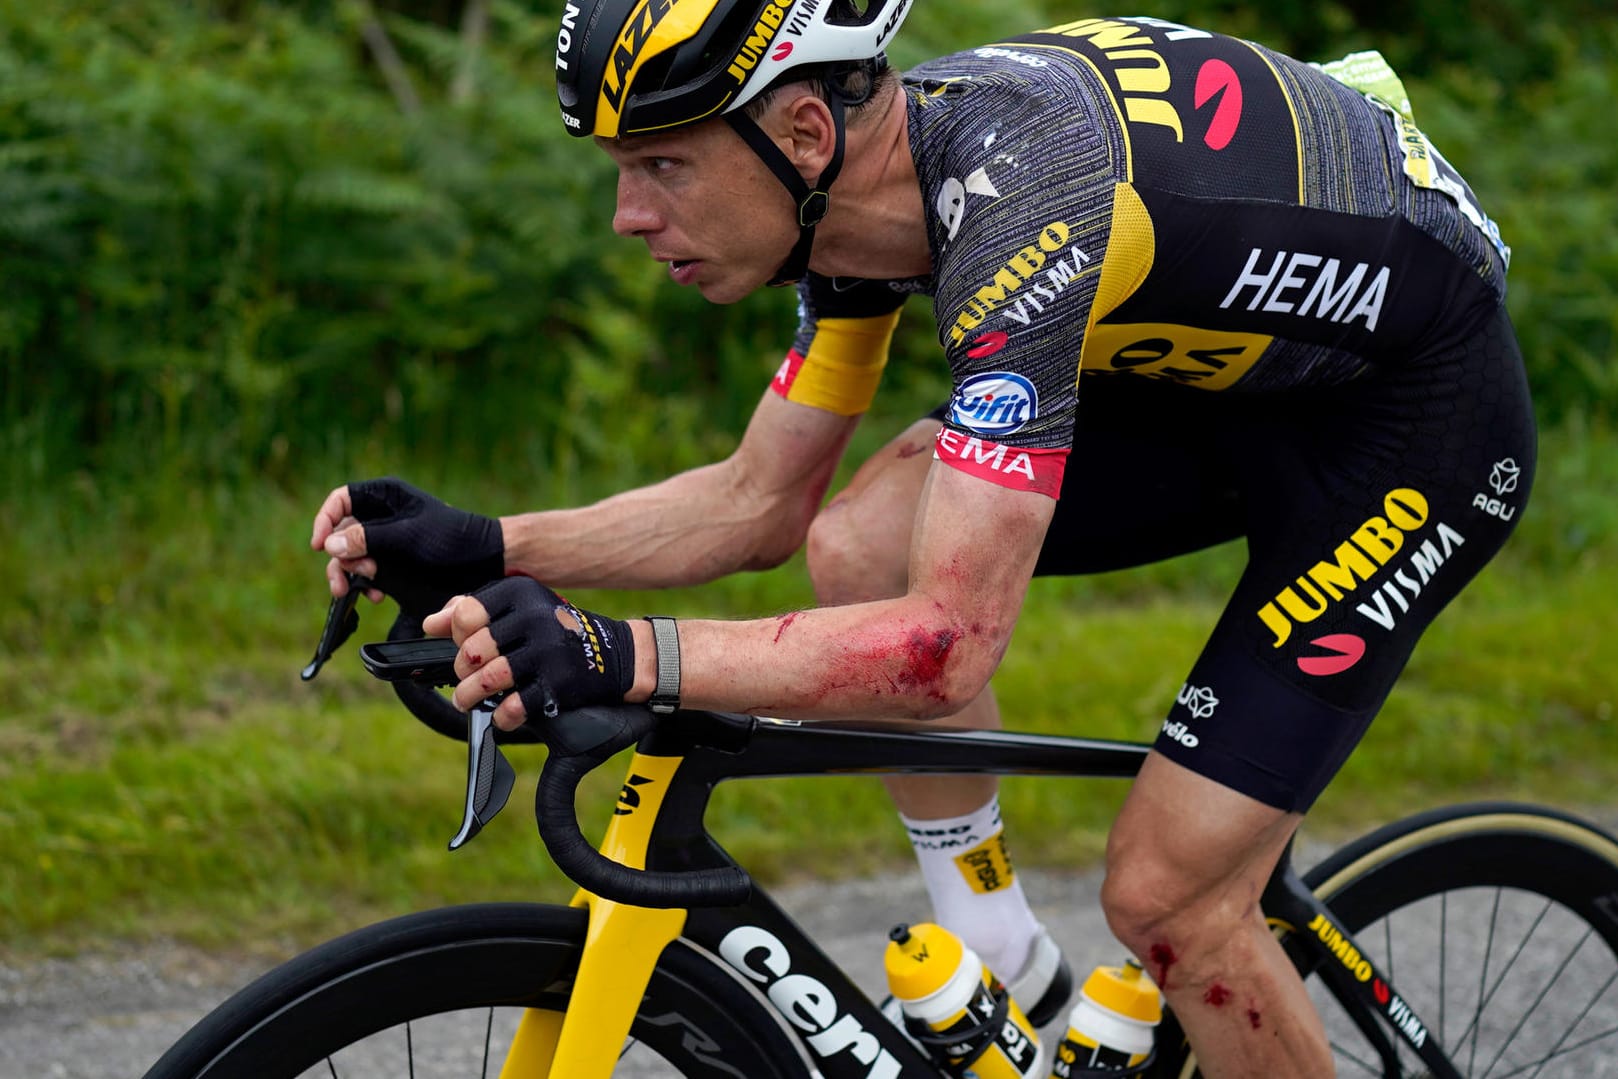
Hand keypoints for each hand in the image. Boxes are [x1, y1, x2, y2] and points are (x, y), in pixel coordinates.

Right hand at [310, 477, 503, 617]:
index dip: (325, 520)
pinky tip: (378, 597)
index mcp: (386, 495)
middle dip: (340, 558)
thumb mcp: (408, 535)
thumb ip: (368, 538)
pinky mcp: (394, 563)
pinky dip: (367, 586)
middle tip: (345, 582)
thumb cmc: (453, 538)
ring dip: (351, 575)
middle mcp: (382, 516)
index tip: (320, 545)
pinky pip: (368, 573)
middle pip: (341, 533)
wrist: (486, 560)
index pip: (342, 499)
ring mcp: (387, 541)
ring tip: (363, 590)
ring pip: (352, 556)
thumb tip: (330, 545)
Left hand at [425, 577, 636, 730]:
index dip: (456, 634)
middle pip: (473, 650)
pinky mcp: (559, 683)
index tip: (462, 645)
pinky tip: (503, 716)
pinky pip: (517, 705)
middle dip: (462, 669)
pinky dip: (503, 716)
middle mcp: (534, 618)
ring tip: (467, 701)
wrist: (615, 653)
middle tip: (465, 678)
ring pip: (489, 679)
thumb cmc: (554, 630)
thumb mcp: (519, 608)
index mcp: (521, 593)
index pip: (466, 615)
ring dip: (470, 696)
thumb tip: (430, 624)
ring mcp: (548, 651)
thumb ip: (473, 610)